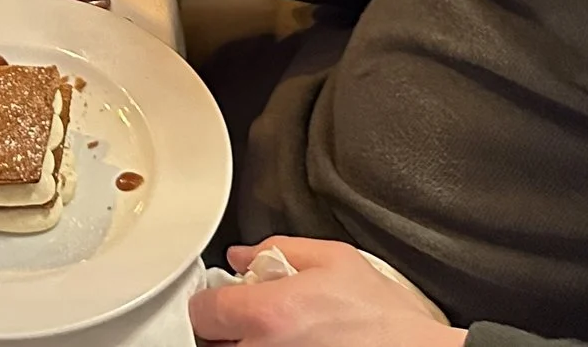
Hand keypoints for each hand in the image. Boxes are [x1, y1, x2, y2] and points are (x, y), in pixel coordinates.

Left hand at [188, 238, 461, 345]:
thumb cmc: (384, 318)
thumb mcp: (334, 259)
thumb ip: (278, 249)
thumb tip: (243, 257)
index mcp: (268, 315)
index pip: (203, 312)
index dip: (213, 301)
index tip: (226, 298)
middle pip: (211, 343)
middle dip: (226, 327)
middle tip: (252, 317)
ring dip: (244, 345)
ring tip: (280, 333)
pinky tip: (293, 346)